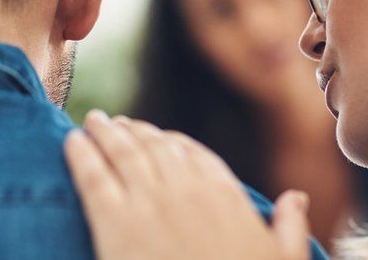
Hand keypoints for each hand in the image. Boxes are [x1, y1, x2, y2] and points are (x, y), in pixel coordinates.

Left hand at [64, 110, 311, 259]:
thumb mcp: (283, 258)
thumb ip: (289, 225)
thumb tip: (297, 197)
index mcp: (221, 194)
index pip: (192, 154)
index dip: (171, 142)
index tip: (159, 136)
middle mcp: (183, 189)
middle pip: (154, 146)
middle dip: (135, 131)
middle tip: (118, 123)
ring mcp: (146, 203)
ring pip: (121, 153)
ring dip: (105, 132)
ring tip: (93, 122)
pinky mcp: (113, 224)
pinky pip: (92, 177)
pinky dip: (80, 155)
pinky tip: (70, 141)